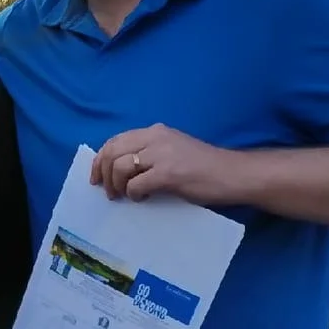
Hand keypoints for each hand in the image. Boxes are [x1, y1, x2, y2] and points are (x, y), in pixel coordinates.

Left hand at [91, 125, 239, 205]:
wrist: (232, 174)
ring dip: (116, 185)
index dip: (100, 160)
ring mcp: (161, 154)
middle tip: (108, 191)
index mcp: (155, 131)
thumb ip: (149, 154)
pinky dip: (133, 194)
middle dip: (103, 173)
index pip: (116, 140)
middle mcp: (155, 137)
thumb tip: (119, 169)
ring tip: (124, 196)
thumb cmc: (204, 167)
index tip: (97, 177)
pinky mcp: (168, 173)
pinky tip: (143, 198)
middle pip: (112, 151)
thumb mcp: (173, 150)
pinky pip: (135, 184)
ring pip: (119, 166)